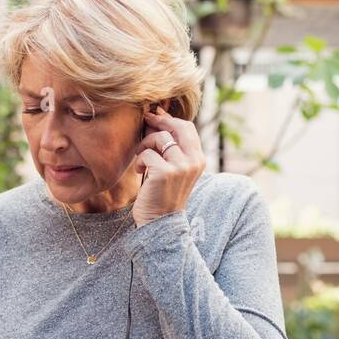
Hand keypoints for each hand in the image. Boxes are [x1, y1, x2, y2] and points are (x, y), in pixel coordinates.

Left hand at [132, 107, 205, 227]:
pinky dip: (139, 161)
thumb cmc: (163, 193)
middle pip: (176, 126)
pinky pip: (147, 153)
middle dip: (158, 121)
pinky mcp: (165, 172)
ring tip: (141, 158)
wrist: (160, 223)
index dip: (169, 118)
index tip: (155, 115)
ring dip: (145, 145)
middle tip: (145, 121)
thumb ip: (172, 146)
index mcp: (199, 159)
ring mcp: (181, 166)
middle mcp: (194, 161)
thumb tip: (158, 115)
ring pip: (159, 138)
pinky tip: (139, 172)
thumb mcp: (175, 168)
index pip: (187, 127)